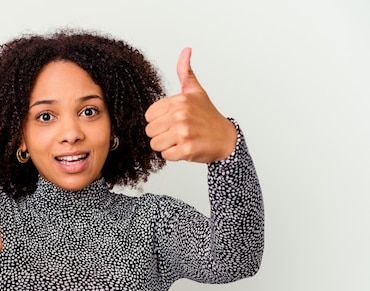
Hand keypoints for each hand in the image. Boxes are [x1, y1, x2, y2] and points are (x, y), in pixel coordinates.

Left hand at [145, 48, 236, 162]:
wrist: (226, 138)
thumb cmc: (208, 116)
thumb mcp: (196, 91)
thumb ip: (186, 72)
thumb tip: (186, 50)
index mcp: (179, 101)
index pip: (149, 116)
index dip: (158, 121)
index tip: (171, 121)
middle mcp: (180, 115)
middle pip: (150, 131)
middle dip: (161, 134)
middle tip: (176, 132)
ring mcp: (183, 133)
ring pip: (155, 144)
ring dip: (166, 145)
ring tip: (180, 140)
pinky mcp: (186, 149)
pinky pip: (165, 155)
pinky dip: (173, 155)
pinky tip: (185, 147)